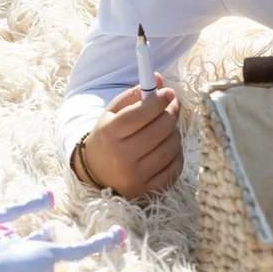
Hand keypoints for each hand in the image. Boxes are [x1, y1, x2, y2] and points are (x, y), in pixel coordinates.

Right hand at [77, 80, 182, 197]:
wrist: (96, 172)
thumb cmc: (109, 136)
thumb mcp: (113, 113)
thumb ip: (134, 95)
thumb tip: (160, 79)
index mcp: (110, 134)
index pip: (140, 114)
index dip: (159, 100)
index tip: (169, 93)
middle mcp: (121, 157)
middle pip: (159, 130)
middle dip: (171, 113)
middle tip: (173, 105)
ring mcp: (135, 177)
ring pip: (170, 148)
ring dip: (174, 133)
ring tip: (167, 128)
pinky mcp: (147, 191)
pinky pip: (175, 169)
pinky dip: (176, 155)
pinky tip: (168, 148)